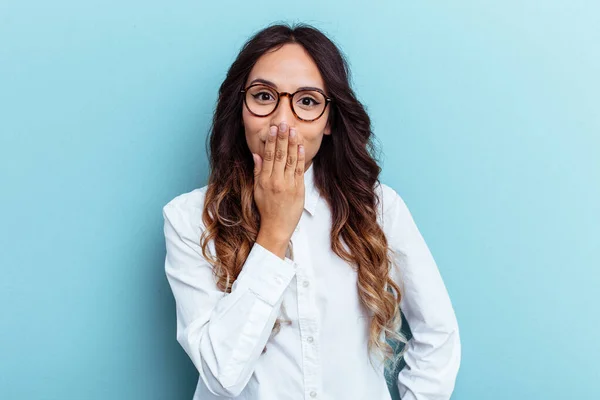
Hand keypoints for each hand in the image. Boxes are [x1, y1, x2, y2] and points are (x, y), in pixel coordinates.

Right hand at [252, 122, 304, 257]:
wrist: (276, 227)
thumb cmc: (266, 209)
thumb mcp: (257, 190)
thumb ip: (258, 171)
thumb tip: (257, 155)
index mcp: (264, 180)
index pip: (269, 156)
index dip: (272, 141)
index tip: (273, 129)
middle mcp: (276, 181)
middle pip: (280, 155)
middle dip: (282, 138)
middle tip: (284, 123)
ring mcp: (288, 185)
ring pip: (290, 160)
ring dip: (292, 144)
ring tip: (293, 130)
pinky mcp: (298, 190)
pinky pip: (299, 170)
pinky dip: (300, 157)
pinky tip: (300, 146)